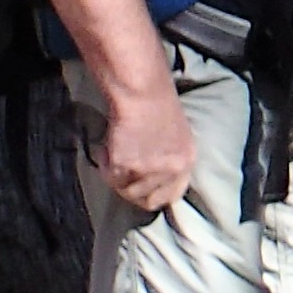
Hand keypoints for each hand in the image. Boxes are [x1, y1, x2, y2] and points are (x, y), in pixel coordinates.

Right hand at [91, 81, 198, 214]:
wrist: (142, 92)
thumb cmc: (158, 105)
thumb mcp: (177, 137)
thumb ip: (170, 161)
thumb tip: (157, 181)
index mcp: (187, 162)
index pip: (173, 196)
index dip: (156, 196)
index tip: (144, 192)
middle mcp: (170, 170)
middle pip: (146, 199)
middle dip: (132, 189)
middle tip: (123, 174)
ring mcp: (147, 170)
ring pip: (125, 190)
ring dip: (118, 177)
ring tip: (117, 155)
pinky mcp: (124, 165)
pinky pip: (109, 177)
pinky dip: (106, 164)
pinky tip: (109, 147)